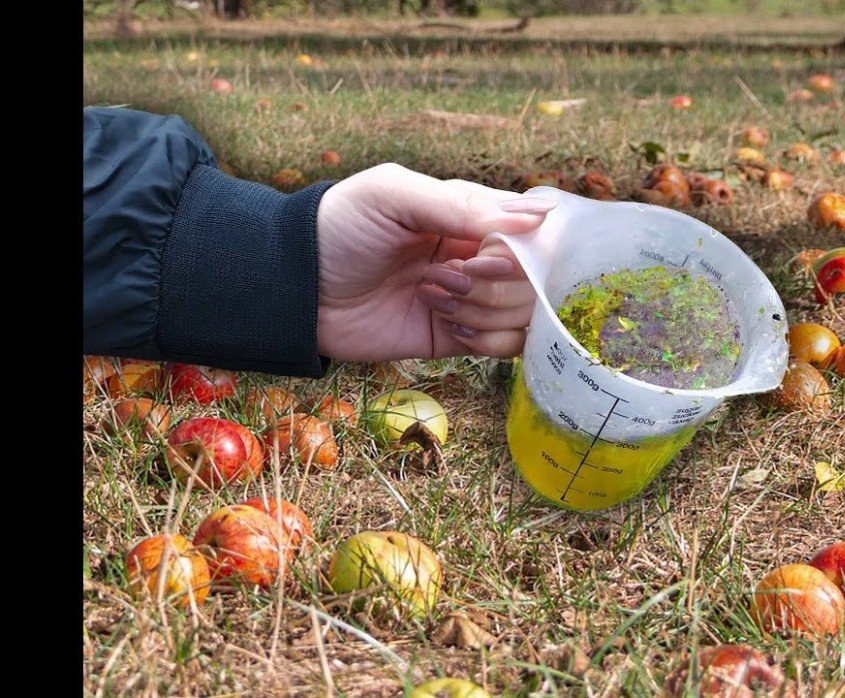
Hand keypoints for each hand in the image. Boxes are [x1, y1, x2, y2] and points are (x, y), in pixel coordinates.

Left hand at [315, 164, 555, 360]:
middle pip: (535, 277)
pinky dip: (486, 340)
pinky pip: (505, 347)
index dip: (521, 248)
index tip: (479, 253)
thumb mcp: (395, 195)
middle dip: (493, 282)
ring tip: (432, 298)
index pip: (534, 231)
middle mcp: (481, 255)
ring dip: (483, 309)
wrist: (296, 290)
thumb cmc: (339, 228)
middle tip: (444, 276)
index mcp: (472, 214)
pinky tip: (448, 326)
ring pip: (524, 313)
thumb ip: (464, 204)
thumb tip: (539, 214)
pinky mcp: (459, 338)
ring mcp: (473, 298)